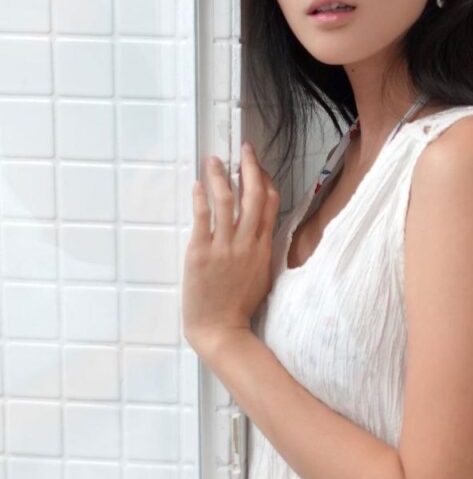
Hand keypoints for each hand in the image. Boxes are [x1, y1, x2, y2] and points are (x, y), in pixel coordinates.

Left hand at [183, 142, 279, 352]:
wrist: (221, 329)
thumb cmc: (240, 306)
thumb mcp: (262, 275)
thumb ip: (262, 250)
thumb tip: (260, 229)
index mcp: (264, 247)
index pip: (270, 204)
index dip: (265, 180)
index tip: (257, 167)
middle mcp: (247, 243)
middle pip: (254, 195)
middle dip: (250, 167)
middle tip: (243, 149)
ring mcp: (224, 247)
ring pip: (227, 200)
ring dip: (220, 175)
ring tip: (212, 160)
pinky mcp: (201, 252)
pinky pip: (202, 217)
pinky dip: (200, 197)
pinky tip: (196, 185)